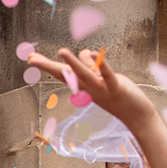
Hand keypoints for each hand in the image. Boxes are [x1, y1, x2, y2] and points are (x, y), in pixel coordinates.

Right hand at [25, 47, 160, 132]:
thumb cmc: (119, 95)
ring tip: (62, 51)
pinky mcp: (115, 87)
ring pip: (84, 73)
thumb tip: (86, 54)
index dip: (45, 65)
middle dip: (47, 66)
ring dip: (73, 63)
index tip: (30, 58)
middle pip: (65, 74)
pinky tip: (97, 55)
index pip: (61, 73)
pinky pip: (107, 74)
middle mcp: (87, 87)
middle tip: (31, 59)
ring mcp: (100, 88)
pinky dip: (102, 65)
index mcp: (83, 85)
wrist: (136, 116)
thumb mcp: (102, 78)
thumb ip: (93, 66)